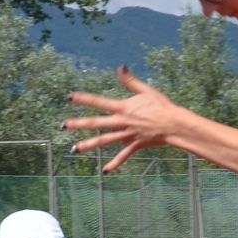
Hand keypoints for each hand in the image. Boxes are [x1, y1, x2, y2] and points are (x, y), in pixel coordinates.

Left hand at [65, 67, 182, 171]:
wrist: (173, 124)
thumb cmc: (161, 106)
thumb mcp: (146, 90)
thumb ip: (130, 81)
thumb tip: (120, 67)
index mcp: (123, 108)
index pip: (99, 102)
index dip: (84, 99)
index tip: (70, 98)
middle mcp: (122, 122)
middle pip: (96, 123)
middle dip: (79, 124)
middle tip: (63, 126)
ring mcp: (127, 135)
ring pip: (104, 141)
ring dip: (89, 145)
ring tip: (74, 149)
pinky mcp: (134, 145)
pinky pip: (122, 156)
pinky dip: (114, 164)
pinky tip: (104, 170)